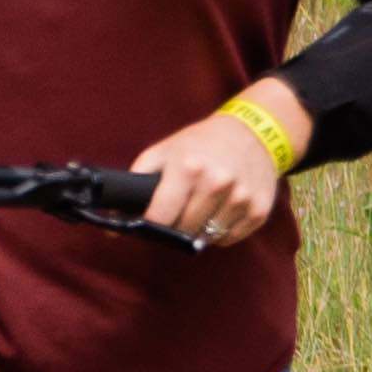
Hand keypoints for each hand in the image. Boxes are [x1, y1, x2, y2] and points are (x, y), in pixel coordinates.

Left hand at [132, 92, 299, 246]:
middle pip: (183, 231)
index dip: (149, 224)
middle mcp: (217, 184)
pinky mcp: (258, 211)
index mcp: (188, 168)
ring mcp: (241, 198)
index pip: (160, 217)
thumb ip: (136, 185)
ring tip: (198, 209)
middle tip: (176, 213)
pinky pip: (229, 238)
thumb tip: (112, 227)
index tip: (147, 223)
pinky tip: (218, 212)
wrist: (253, 132)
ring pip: (206, 238)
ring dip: (197, 232)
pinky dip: (219, 233)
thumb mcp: (163, 152)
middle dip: (174, 227)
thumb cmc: (200, 144)